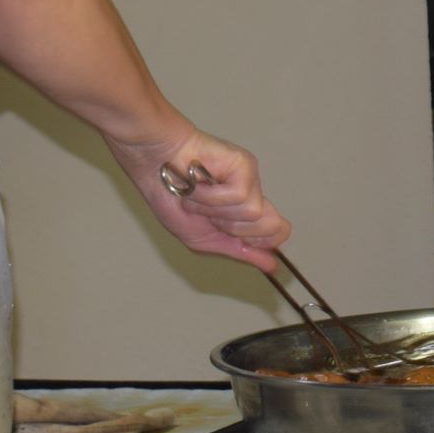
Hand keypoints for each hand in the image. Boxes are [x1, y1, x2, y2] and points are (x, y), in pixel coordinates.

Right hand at [111, 126, 290, 269]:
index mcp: (245, 215)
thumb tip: (273, 267)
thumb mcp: (204, 239)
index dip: (259, 243)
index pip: (277, 234)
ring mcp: (251, 179)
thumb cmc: (172, 199)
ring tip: (198, 196)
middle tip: (208, 214)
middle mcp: (254, 196)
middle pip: (273, 228)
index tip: (232, 235)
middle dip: (234, 229)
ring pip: (252, 213)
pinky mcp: (246, 165)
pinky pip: (240, 196)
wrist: (155, 166)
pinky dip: (212, 197)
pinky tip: (199, 184)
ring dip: (216, 211)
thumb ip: (240, 251)